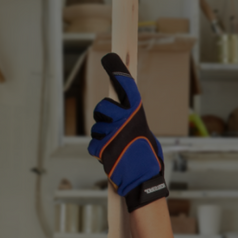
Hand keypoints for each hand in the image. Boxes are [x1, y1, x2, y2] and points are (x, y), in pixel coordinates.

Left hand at [87, 53, 167, 212]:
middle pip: (102, 108)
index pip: (126, 87)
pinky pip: (92, 144)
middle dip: (103, 117)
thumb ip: (130, 120)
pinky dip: (98, 152)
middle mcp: (124, 119)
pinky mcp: (101, 146)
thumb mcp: (142, 132)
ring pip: (96, 128)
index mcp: (137, 113)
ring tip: (116, 148)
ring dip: (102, 138)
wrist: (143, 178)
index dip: (117, 71)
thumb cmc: (145, 156)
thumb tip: (117, 109)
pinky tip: (110, 156)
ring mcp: (112, 132)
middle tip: (112, 129)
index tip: (109, 58)